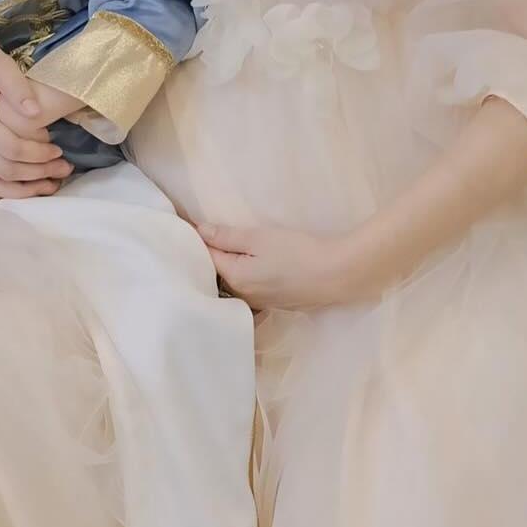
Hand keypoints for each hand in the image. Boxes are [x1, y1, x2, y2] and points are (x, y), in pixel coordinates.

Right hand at [0, 35, 73, 201]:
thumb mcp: (1, 65)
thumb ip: (18, 89)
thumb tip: (37, 113)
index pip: (10, 148)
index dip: (37, 154)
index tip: (59, 150)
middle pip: (4, 170)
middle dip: (37, 174)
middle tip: (64, 168)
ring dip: (23, 190)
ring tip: (51, 185)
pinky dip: (6, 191)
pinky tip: (27, 189)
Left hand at [198, 221, 372, 310]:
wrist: (337, 274)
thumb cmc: (296, 252)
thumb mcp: (258, 238)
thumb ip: (227, 236)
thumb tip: (198, 231)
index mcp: (235, 279)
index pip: (206, 258)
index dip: (198, 240)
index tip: (189, 224)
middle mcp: (244, 296)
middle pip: (218, 273)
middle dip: (210, 255)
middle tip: (204, 232)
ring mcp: (261, 302)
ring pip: (235, 281)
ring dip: (228, 265)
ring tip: (224, 244)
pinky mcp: (276, 302)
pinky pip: (250, 287)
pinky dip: (244, 273)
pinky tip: (250, 262)